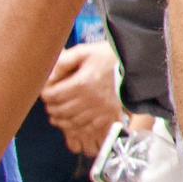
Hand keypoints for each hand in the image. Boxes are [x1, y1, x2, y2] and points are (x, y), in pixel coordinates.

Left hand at [40, 37, 123, 156]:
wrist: (137, 67)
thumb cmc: (109, 57)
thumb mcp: (85, 51)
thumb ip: (64, 61)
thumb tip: (48, 74)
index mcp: (81, 84)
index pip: (52, 96)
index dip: (45, 93)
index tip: (47, 90)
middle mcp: (89, 101)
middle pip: (59, 111)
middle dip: (51, 107)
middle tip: (52, 102)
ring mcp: (99, 112)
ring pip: (71, 123)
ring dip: (61, 120)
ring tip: (59, 114)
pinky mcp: (108, 118)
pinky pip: (87, 130)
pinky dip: (77, 129)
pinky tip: (73, 123)